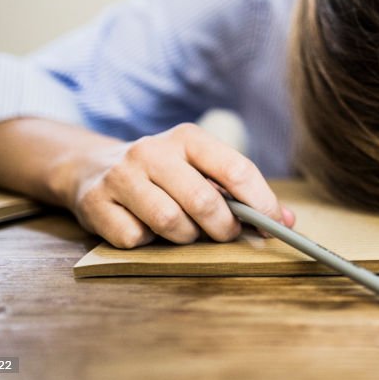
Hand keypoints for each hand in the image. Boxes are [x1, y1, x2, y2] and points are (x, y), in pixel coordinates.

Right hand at [61, 123, 294, 248]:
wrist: (92, 168)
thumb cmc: (164, 174)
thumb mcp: (200, 168)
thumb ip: (241, 191)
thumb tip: (286, 220)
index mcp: (188, 137)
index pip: (236, 169)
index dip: (261, 203)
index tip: (276, 227)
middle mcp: (153, 150)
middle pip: (203, 201)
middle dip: (223, 227)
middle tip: (227, 235)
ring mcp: (121, 176)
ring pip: (171, 223)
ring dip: (184, 237)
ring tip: (182, 229)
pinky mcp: (96, 203)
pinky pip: (136, 238)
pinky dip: (147, 242)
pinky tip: (144, 227)